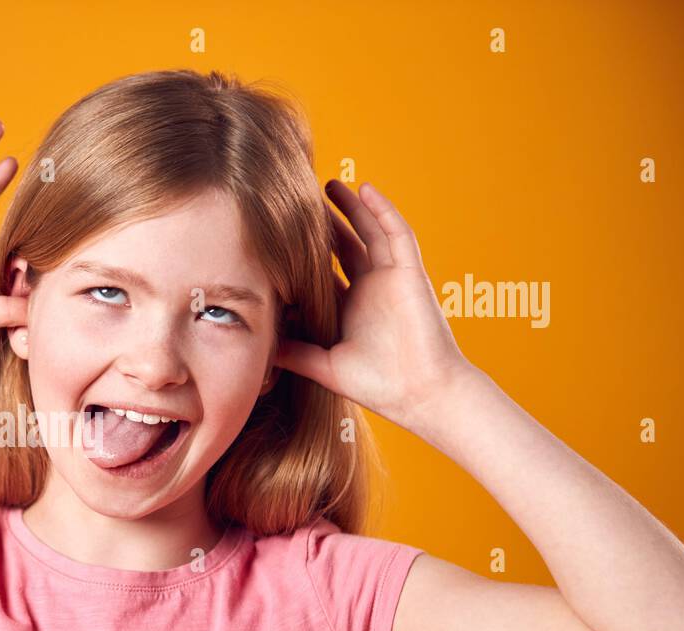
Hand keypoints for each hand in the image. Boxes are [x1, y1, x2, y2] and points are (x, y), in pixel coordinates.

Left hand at [272, 180, 474, 431]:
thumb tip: (261, 346)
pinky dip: (382, 210)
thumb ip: (296, 354)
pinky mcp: (409, 273)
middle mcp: (368, 290)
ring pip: (367, 232)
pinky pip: (396, 233)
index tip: (274, 237)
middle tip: (296, 201)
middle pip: (341, 247)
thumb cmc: (381, 386)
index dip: (301, 254)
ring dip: (349, 208)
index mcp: (348, 310)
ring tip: (327, 184)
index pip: (320, 272)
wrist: (423, 394)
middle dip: (322, 224)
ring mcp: (389, 278)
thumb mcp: (326, 367)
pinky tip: (365, 189)